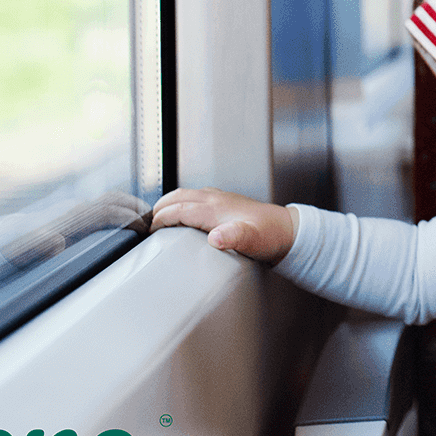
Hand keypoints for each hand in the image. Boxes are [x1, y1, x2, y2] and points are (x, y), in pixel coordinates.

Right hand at [150, 187, 297, 265]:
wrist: (288, 230)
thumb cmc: (270, 237)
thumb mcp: (253, 240)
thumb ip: (235, 237)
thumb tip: (216, 237)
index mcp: (216, 208)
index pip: (179, 209)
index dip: (161, 219)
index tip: (149, 231)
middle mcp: (216, 199)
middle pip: (179, 196)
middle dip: (160, 207)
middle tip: (147, 222)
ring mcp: (221, 198)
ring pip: (187, 194)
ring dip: (170, 203)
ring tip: (159, 216)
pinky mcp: (226, 202)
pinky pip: (197, 197)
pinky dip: (183, 203)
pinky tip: (186, 213)